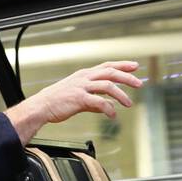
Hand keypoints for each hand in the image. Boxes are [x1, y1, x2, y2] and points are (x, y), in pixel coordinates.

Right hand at [6, 61, 142, 140]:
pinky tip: (113, 115)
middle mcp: (85, 78)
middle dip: (127, 77)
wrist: (42, 106)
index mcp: (85, 74)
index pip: (107, 66)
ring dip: (121, 95)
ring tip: (129, 103)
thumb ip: (93, 99)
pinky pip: (99, 103)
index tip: (135, 66)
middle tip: (139, 84)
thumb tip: (106, 106)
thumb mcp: (78, 95)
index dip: (122, 65)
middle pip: (110, 73)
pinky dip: (108, 109)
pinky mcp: (79, 99)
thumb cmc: (58, 101)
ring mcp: (82, 87)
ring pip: (107, 86)